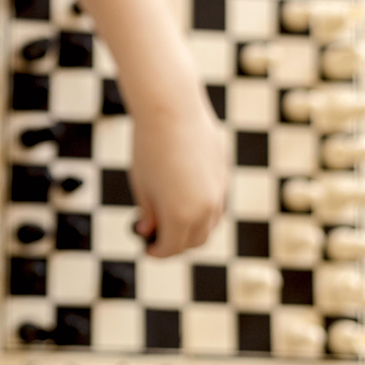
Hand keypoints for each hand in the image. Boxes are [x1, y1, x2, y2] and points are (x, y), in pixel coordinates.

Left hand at [129, 100, 226, 256]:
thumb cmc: (149, 148)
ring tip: (169, 218)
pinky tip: (183, 198)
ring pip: (210, 223)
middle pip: (196, 241)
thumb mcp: (141, 185)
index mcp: (181, 216)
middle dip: (177, 245)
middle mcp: (206, 209)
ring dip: (192, 228)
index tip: (147, 250)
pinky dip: (202, 210)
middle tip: (158, 238)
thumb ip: (148, 213)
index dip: (157, 253)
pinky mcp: (223, 175)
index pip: (172, 248)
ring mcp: (219, 192)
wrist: (172, 111)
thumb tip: (148, 230)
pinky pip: (215, 203)